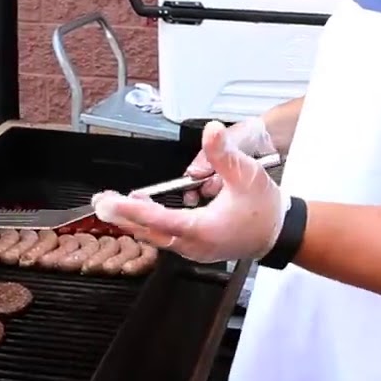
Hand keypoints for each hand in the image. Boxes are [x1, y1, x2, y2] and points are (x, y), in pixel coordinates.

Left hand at [92, 121, 287, 262]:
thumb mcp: (246, 174)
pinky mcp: (197, 249)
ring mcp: (195, 251)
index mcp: (202, 229)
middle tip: (100, 202)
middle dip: (123, 216)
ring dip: (134, 221)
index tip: (110, 203)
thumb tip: (210, 130)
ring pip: (156, 237)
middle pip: (150, 232)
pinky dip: (149, 226)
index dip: (132, 211)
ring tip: (112, 206)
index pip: (159, 220)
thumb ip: (224, 153)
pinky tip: (140, 213)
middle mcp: (195, 245)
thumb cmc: (264, 208)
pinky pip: (165, 239)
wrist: (280, 233)